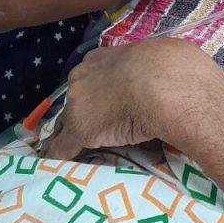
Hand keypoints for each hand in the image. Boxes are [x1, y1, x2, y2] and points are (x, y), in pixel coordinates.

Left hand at [41, 38, 223, 160]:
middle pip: (75, 98)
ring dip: (73, 133)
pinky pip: (62, 147)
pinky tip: (54, 165)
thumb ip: (152, 64)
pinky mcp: (78, 132)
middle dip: (83, 109)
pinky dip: (59, 156)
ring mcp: (78, 105)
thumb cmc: (166, 67)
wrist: (163, 84)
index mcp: (100, 58)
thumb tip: (170, 64)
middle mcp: (82, 76)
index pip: (90, 77)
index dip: (96, 91)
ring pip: (68, 121)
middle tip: (98, 123)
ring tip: (76, 147)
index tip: (104, 101)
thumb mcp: (158, 57)